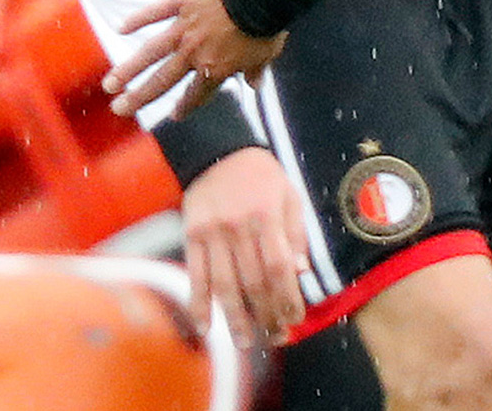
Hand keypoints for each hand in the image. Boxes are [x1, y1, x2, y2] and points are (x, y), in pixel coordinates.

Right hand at [106, 0, 288, 120]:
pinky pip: (155, 12)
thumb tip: (256, 86)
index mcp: (217, 67)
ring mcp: (184, 28)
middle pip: (163, 81)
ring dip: (128, 70)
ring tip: (110, 84)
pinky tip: (120, 27)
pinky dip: (137, 19)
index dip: (187, 106)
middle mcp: (195, 53)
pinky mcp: (180, 1)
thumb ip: (257, 70)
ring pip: (150, 53)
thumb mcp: (267, 53)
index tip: (175, 117)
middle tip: (120, 110)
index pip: (198, 93)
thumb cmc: (268, 22)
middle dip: (140, 97)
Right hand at [181, 148, 309, 348]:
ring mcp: (212, 233)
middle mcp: (238, 227)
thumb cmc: (261, 176)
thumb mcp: (289, 195)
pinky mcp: (191, 236)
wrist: (217, 151)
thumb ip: (295, 233)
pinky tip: (206, 326)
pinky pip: (196, 275)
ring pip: (224, 285)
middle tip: (275, 337)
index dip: (287, 298)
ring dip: (235, 318)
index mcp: (267, 216)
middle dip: (266, 314)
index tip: (294, 319)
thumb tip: (300, 271)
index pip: (278, 267)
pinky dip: (199, 303)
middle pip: (254, 282)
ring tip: (245, 342)